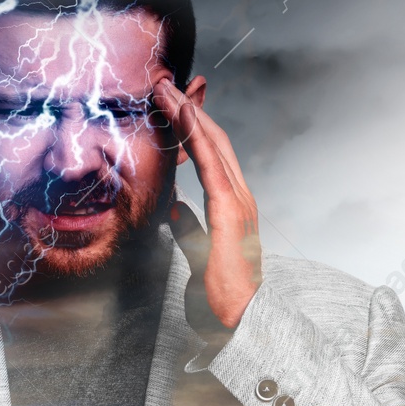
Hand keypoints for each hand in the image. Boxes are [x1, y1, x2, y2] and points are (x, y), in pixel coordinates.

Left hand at [153, 77, 261, 328]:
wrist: (241, 323)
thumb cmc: (223, 298)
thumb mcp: (197, 255)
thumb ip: (189, 229)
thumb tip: (174, 209)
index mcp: (232, 207)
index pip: (211, 156)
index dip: (192, 126)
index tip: (171, 104)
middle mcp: (240, 198)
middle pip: (213, 141)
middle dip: (189, 108)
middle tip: (163, 82)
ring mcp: (239, 202)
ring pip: (213, 145)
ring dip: (188, 112)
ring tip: (165, 88)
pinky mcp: (230, 212)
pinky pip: (211, 165)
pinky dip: (196, 136)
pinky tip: (182, 115)